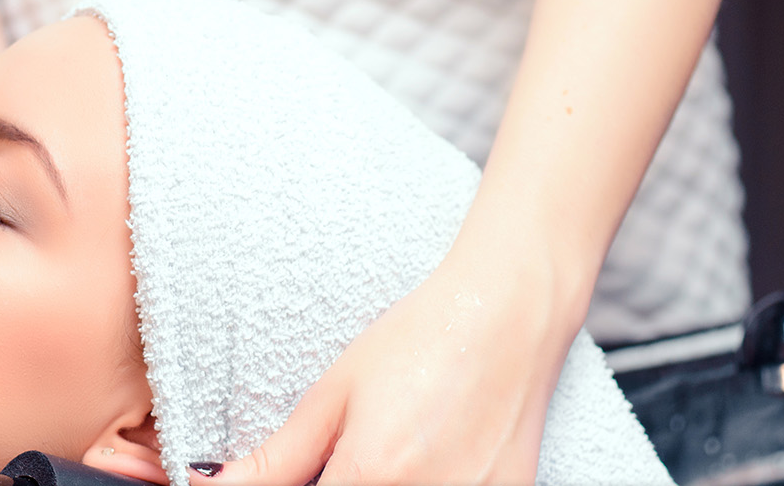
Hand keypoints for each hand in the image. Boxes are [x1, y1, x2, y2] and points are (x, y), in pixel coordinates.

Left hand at [187, 256, 582, 484]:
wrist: (509, 314)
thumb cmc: (422, 341)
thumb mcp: (333, 397)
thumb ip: (274, 461)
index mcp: (371, 476)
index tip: (309, 473)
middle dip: (341, 484)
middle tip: (349, 456)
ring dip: (381, 485)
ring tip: (390, 452)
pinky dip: (426, 484)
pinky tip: (428, 458)